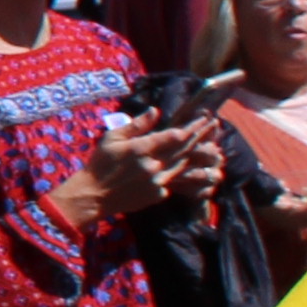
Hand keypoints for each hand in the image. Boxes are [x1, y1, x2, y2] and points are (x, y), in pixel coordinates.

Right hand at [83, 113, 222, 216]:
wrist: (93, 195)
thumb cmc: (99, 163)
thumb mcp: (111, 139)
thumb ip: (136, 125)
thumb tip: (155, 111)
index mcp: (141, 148)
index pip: (175, 136)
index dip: (192, 127)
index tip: (204, 118)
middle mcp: (154, 165)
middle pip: (184, 149)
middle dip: (200, 136)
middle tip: (214, 126)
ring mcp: (158, 181)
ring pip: (184, 165)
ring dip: (198, 155)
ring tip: (212, 146)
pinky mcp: (159, 194)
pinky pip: (173, 181)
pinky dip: (180, 173)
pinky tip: (188, 168)